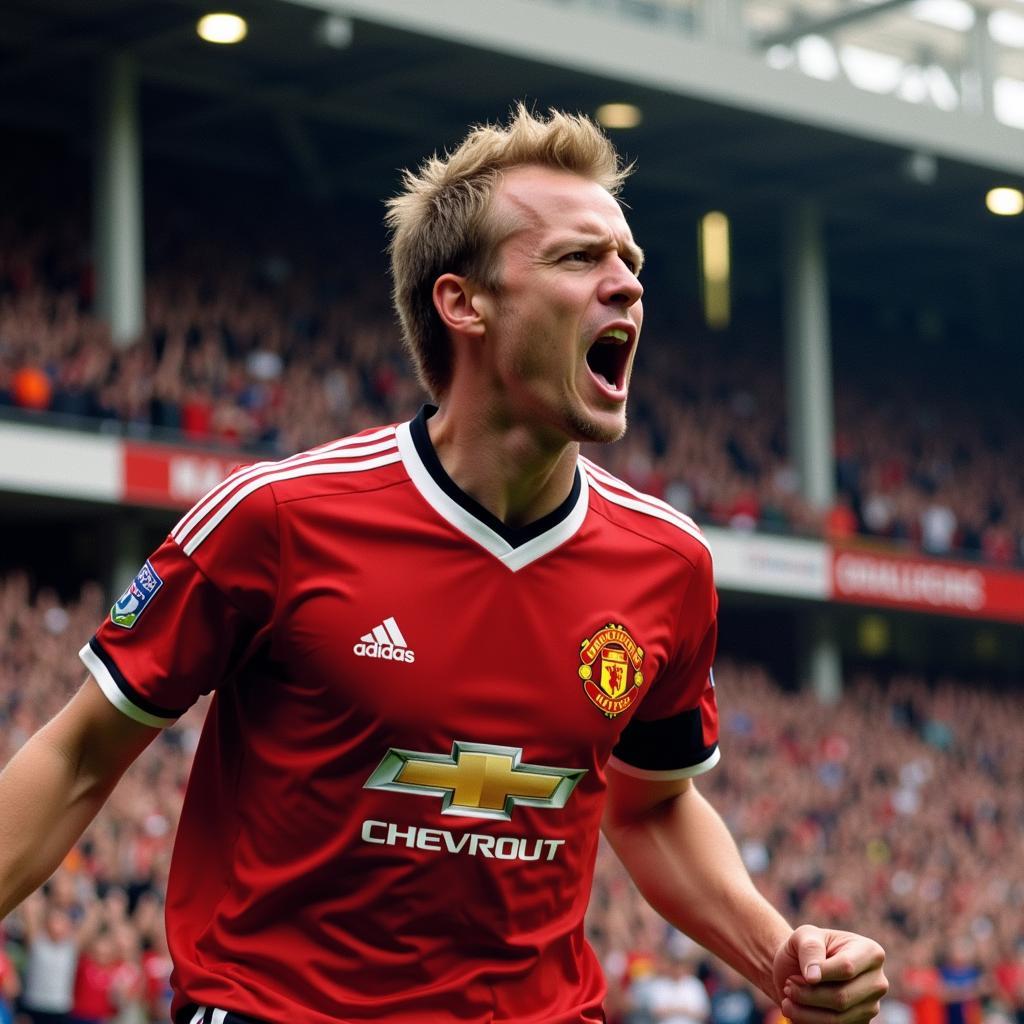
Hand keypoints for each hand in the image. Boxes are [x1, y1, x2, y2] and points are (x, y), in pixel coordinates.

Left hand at [773, 925, 887, 1023]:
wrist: (802, 968)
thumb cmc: (806, 948)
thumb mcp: (804, 936)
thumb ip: (809, 949)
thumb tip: (813, 977)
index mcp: (870, 953)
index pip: (846, 968)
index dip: (820, 973)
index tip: (797, 975)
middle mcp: (877, 982)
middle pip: (842, 997)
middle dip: (808, 994)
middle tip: (789, 986)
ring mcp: (871, 1007)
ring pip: (838, 1019)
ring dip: (805, 1012)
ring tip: (789, 997)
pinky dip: (809, 1022)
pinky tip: (796, 1011)